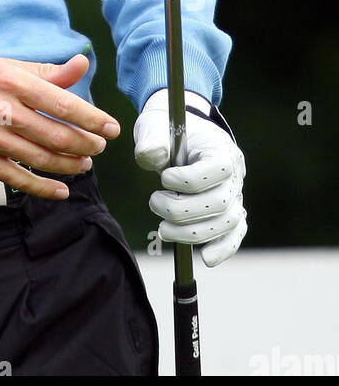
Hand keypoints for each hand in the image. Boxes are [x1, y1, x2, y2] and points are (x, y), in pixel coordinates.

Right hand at [0, 53, 120, 200]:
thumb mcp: (3, 65)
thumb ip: (44, 71)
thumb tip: (80, 64)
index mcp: (10, 80)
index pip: (61, 102)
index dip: (91, 117)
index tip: (111, 127)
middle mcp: (0, 108)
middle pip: (54, 134)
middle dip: (85, 144)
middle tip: (99, 146)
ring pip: (40, 158)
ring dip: (69, 165)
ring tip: (85, 163)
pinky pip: (17, 178)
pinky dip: (43, 188)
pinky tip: (61, 190)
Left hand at [134, 88, 246, 265]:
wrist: (182, 137)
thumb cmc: (169, 132)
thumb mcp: (156, 127)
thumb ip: (152, 141)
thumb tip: (150, 158)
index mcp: (221, 150)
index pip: (217, 169)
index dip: (188, 180)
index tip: (164, 178)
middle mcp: (234, 176)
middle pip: (219, 203)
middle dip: (183, 210)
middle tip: (154, 203)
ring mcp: (235, 196)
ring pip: (226, 224)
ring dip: (193, 233)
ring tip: (162, 229)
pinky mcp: (230, 213)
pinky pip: (234, 235)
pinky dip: (223, 248)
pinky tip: (206, 259)